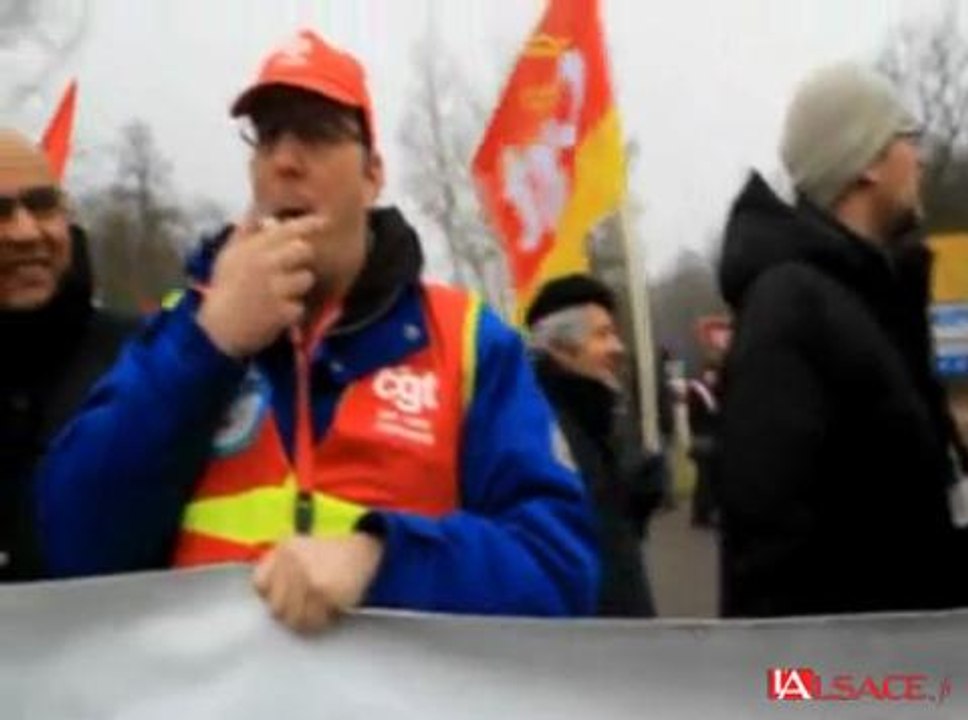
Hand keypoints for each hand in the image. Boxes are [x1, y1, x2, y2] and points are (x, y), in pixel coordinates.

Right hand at [197, 215, 328, 357]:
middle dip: (303, 258)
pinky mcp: (282, 312)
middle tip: (292, 267)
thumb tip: (257, 211)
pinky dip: (293, 310)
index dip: (309, 223)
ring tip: (282, 292)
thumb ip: (245, 232)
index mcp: (253, 249)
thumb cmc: (227, 287)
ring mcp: (275, 289)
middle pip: (304, 250)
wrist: (220, 327)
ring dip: (299, 286)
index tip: (324, 220)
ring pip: (306, 278)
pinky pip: (301, 305)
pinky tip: (278, 312)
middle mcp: (265, 265)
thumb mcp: (229, 255)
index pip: (287, 229)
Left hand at [252, 534, 383, 633]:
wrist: (367, 550)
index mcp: (285, 548)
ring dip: (306, 620)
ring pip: (294, 619)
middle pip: (276, 607)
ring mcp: (307, 578)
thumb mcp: (303, 550)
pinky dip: (322, 622)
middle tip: (306, 609)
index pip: (260, 584)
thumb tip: (269, 601)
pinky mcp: (324, 593)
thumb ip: (282, 569)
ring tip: (319, 612)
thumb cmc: (335, 554)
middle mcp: (292, 561)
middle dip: (290, 612)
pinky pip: (314, 621)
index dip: (272, 595)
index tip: (285, 597)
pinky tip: (331, 612)